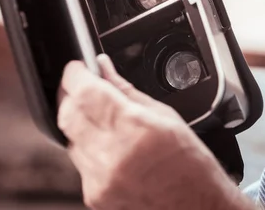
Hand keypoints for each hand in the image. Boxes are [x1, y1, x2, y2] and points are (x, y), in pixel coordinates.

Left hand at [58, 54, 251, 209]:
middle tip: (81, 84)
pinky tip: (107, 142)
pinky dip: (87, 146)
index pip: (86, 93)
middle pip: (68, 114)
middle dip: (70, 94)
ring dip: (78, 120)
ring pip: (69, 137)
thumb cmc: (192, 166)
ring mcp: (100, 178)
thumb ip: (128, 91)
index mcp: (135, 129)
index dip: (75, 75)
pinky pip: (78, 160)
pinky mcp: (94, 194)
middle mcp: (112, 155)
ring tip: (100, 115)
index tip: (78, 67)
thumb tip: (105, 70)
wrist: (197, 207)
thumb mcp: (167, 116)